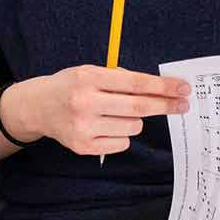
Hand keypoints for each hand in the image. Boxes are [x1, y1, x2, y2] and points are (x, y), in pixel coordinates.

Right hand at [8, 65, 190, 156]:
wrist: (37, 107)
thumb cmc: (70, 86)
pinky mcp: (83, 146)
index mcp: (88, 78)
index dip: (162, 86)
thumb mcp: (90, 72)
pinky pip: (122, 143)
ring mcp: (83, 127)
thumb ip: (120, 78)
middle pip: (138, 108)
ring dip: (134, 120)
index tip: (183, 88)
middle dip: (165, 106)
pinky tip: (105, 127)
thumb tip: (159, 88)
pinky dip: (121, 135)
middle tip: (183, 105)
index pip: (134, 83)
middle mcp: (85, 102)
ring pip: (133, 127)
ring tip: (116, 113)